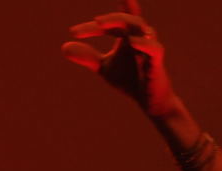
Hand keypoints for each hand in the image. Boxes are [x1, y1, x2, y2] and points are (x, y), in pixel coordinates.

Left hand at [62, 1, 175, 116]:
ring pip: (140, 26)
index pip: (109, 23)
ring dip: (121, 22)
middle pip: (126, 18)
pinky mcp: (157, 61)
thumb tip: (64, 48)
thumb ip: (88, 57)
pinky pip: (153, 48)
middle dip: (110, 18)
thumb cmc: (129, 80)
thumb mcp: (104, 68)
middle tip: (94, 21)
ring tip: (101, 23)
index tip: (72, 32)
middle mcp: (138, 36)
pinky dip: (143, 43)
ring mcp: (149, 47)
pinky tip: (131, 42)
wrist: (150, 102)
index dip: (91, 27)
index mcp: (126, 35)